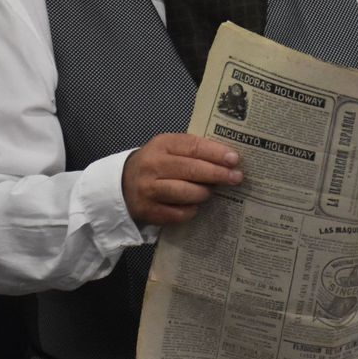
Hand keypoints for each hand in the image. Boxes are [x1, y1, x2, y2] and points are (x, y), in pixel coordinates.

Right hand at [123, 133, 243, 225]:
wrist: (121, 185)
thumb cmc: (156, 164)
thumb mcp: (169, 149)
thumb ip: (193, 151)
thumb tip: (228, 160)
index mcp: (161, 145)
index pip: (193, 146)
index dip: (216, 153)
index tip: (235, 159)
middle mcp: (152, 166)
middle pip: (192, 170)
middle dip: (218, 174)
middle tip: (236, 178)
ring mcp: (148, 190)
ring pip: (186, 193)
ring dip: (204, 193)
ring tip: (210, 192)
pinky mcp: (147, 211)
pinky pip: (178, 214)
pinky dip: (191, 210)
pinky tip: (194, 206)